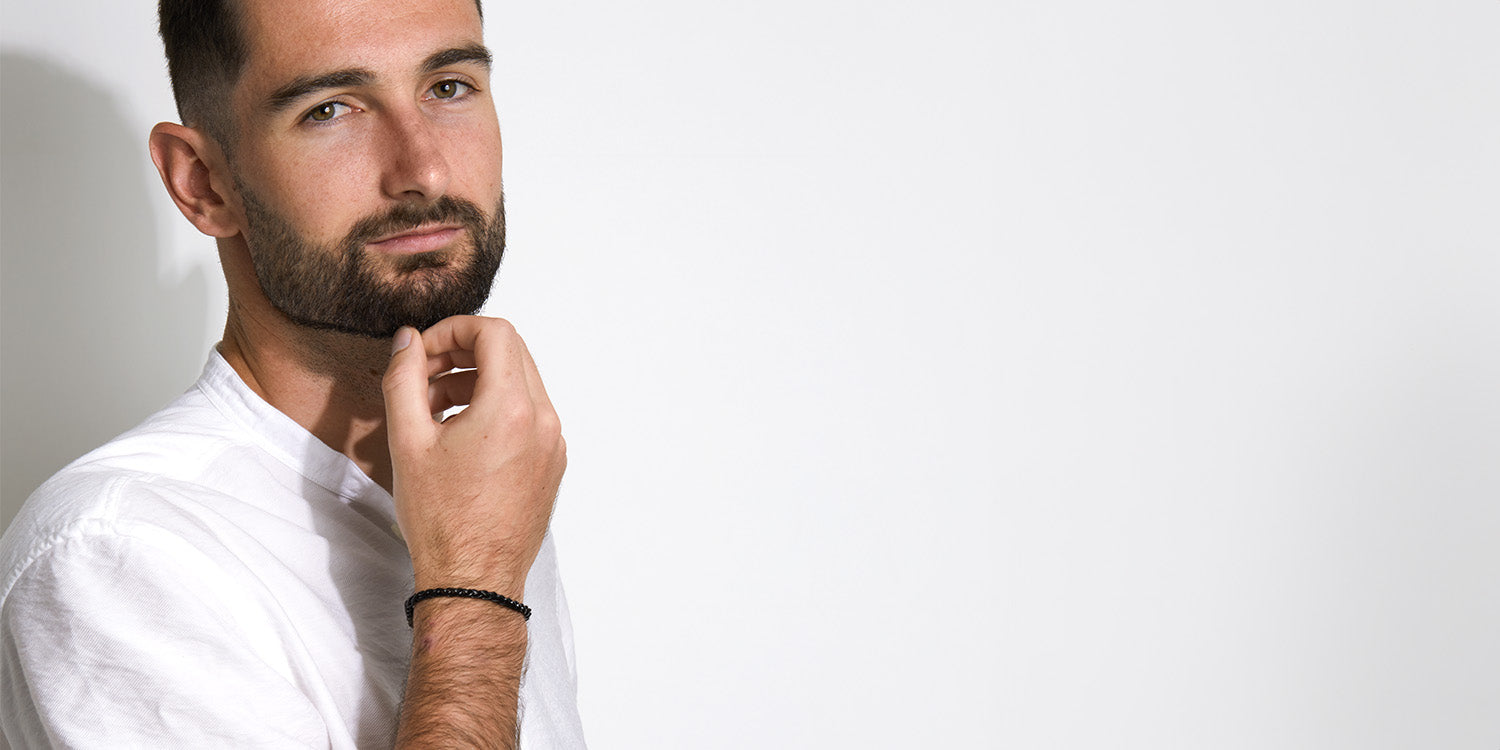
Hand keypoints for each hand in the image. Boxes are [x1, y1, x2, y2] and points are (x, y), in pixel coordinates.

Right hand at [382, 315, 565, 598]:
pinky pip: (529, 413)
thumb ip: (405, 379)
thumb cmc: (441, 520)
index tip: (424, 353)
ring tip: (433, 409)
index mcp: (511, 408)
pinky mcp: (553, 462)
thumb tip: (408, 341)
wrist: (474, 580)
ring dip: (477, 380)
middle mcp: (544, 420)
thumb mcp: (407, 441)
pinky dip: (496, 406)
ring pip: (520, 382)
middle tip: (424, 376)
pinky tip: (459, 435)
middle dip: (463, 352)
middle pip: (511, 351)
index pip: (495, 332)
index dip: (453, 331)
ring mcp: (553, 442)